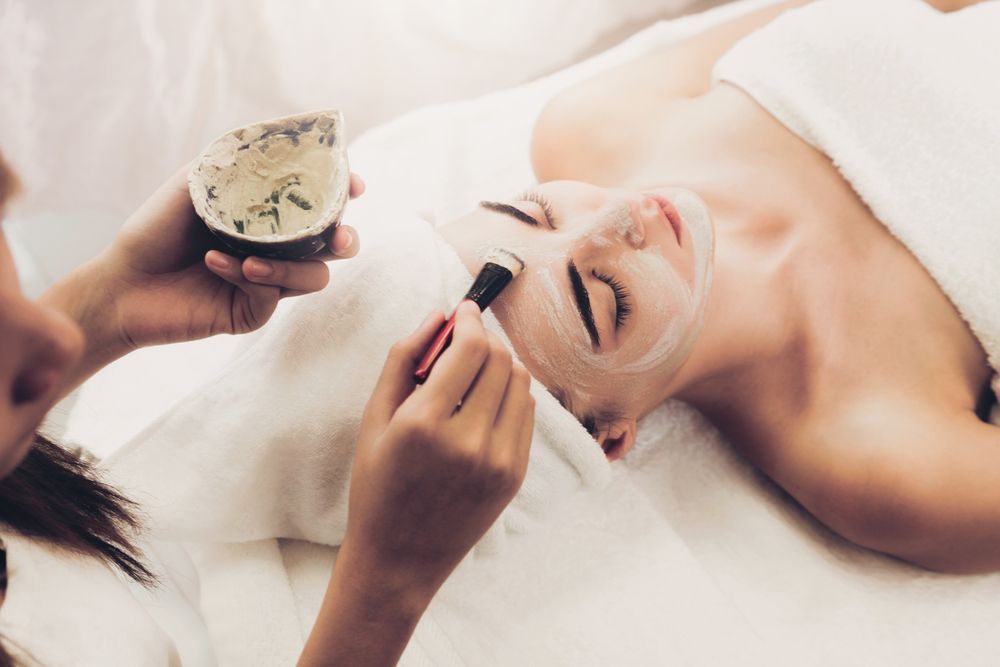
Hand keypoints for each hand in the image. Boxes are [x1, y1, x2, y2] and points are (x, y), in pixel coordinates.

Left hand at [104, 165, 364, 345]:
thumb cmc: (154, 229)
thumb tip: (274, 137)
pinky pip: (271, 297)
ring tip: (248, 259)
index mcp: (270, 216)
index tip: (355, 185)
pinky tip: (216, 264)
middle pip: (336, 246)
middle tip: (337, 237)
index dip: (344, 193)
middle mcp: (278, 249)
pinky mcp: (252, 313)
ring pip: (314, 277)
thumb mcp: (194, 183)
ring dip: (288, 266)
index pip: (322, 204)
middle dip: (345, 239)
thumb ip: (231, 162)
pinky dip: (247, 277)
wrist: (120, 281)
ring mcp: (269, 283)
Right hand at [344, 302, 534, 586]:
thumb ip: (402, 360)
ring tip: (473, 371)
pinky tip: (484, 402)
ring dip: (500, 364)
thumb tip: (436, 316)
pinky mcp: (516, 475)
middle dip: (484, 338)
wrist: (399, 560)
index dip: (471, 319)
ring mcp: (499, 461)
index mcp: (424, 424)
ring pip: (520, 382)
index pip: (471, 348)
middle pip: (500, 359)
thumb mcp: (373, 420)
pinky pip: (526, 413)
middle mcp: (469, 441)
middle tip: (465, 338)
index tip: (464, 309)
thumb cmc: (376, 487)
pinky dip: (509, 395)